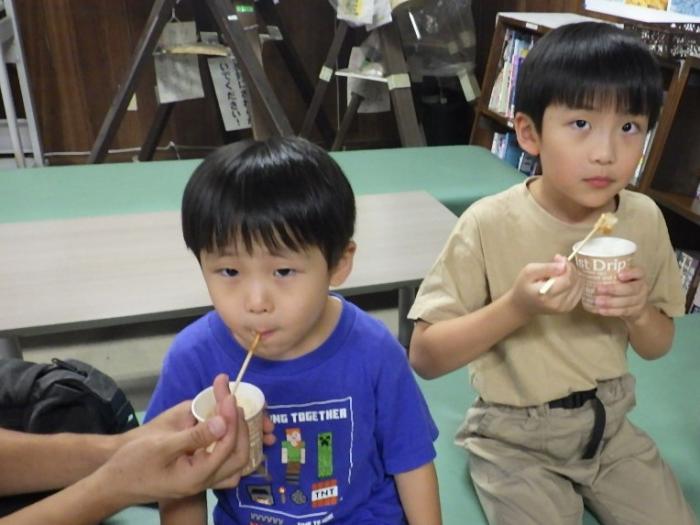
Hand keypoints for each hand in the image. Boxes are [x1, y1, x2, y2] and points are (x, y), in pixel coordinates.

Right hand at [100, 398, 247, 505]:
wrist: (114, 482)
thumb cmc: (133, 462)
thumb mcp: (161, 445)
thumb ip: (194, 436)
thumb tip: (223, 421)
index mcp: (197, 476)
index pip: (228, 446)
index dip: (231, 419)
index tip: (228, 396)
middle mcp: (205, 482)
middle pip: (240, 456)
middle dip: (241, 426)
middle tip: (232, 402)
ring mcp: (203, 480)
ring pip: (235, 461)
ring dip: (239, 436)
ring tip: (232, 411)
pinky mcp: (198, 474)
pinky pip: (224, 461)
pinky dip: (229, 442)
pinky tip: (222, 424)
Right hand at [511, 254, 581, 314]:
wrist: (523, 305)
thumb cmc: (523, 286)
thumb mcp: (529, 272)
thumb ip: (546, 267)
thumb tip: (563, 265)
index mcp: (546, 296)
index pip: (567, 279)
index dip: (567, 267)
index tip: (559, 258)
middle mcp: (558, 305)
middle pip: (574, 282)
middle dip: (570, 269)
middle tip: (559, 262)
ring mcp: (564, 308)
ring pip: (579, 286)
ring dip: (573, 275)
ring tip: (560, 271)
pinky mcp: (568, 308)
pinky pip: (579, 291)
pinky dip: (575, 282)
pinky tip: (564, 279)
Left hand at [592, 265, 648, 320]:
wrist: (636, 306)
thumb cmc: (624, 286)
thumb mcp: (622, 278)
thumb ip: (611, 273)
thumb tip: (585, 266)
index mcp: (639, 276)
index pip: (638, 272)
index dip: (630, 273)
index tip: (619, 274)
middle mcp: (642, 287)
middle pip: (631, 289)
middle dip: (614, 289)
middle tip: (598, 289)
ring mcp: (640, 300)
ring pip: (626, 302)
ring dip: (610, 302)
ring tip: (597, 301)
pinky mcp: (635, 311)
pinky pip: (623, 311)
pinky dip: (611, 311)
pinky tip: (601, 310)